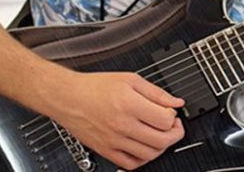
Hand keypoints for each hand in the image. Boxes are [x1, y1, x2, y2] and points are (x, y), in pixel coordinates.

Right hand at [47, 72, 185, 169]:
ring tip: (159, 135)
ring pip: (149, 155)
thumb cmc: (94, 87)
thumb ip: (157, 92)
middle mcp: (122, 125)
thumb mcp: (130, 80)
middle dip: (174, 133)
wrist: (67, 97)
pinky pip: (130, 164)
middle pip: (161, 140)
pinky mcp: (106, 150)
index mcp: (130, 105)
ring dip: (161, 146)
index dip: (173, 116)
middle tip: (173, 125)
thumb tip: (177, 102)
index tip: (171, 112)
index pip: (166, 120)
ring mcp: (114, 141)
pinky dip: (143, 159)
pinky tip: (144, 147)